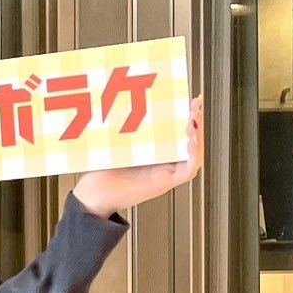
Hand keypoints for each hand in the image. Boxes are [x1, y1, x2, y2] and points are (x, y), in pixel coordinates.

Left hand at [72, 96, 203, 218]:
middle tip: (194, 105)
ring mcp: (165, 173)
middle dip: (195, 121)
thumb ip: (126, 125)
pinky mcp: (164, 184)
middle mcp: (162, 163)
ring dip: (198, 136)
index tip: (187, 99)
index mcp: (154, 152)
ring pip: (193, 155)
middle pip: (189, 141)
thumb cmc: (100, 170)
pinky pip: (188, 171)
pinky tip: (190, 142)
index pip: (177, 132)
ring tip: (193, 121)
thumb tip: (127, 99)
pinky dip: (194, 156)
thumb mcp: (117, 141)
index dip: (185, 116)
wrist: (94, 194)